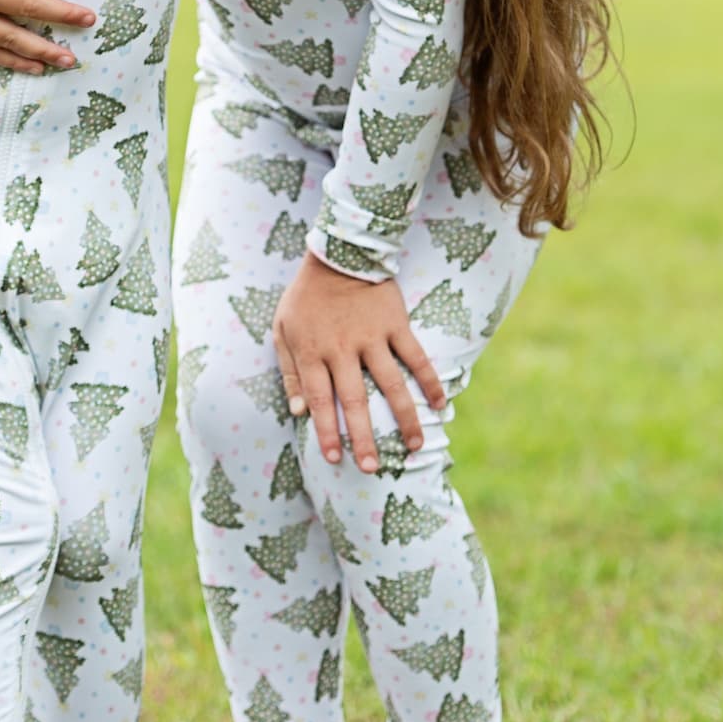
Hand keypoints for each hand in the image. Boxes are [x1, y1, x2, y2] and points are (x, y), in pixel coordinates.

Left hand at [272, 255, 446, 473]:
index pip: (318, 400)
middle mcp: (342, 349)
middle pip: (354, 401)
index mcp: (312, 351)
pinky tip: (439, 405)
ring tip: (415, 448)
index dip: (326, 431)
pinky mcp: (396, 325)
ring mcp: (372, 337)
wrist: (338, 254)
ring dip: (404, 419)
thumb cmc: (306, 297)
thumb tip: (297, 411)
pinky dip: (430, 381)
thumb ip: (290, 370)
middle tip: (371, 468)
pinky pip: (417, 357)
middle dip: (362, 438)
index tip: (334, 458)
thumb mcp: (283, 329)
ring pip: (391, 385)